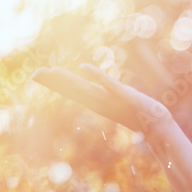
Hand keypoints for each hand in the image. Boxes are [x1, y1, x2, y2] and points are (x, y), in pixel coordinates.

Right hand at [31, 64, 171, 137]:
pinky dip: (96, 76)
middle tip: (35, 73)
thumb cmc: (136, 111)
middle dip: (55, 81)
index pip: (71, 90)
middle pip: (73, 89)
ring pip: (86, 88)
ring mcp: (111, 99)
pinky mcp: (124, 95)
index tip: (36, 75)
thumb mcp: (116, 100)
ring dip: (69, 80)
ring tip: (52, 70)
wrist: (156, 124)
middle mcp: (100, 101)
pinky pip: (108, 84)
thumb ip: (104, 93)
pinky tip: (83, 67)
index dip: (55, 83)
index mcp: (96, 101)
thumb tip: (94, 86)